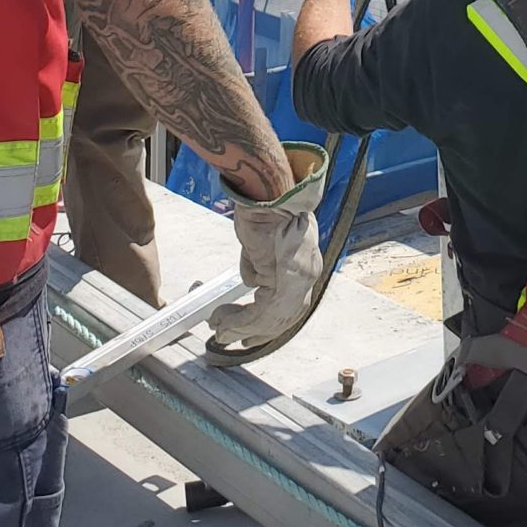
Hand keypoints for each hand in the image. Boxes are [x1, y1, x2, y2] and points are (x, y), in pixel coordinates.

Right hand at [209, 144, 328, 354]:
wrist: (267, 189)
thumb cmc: (263, 207)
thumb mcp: (264, 243)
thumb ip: (262, 265)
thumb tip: (253, 281)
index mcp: (306, 263)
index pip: (291, 305)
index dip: (269, 323)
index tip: (250, 334)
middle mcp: (307, 273)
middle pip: (283, 317)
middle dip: (254, 332)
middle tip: (230, 338)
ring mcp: (298, 276)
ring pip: (271, 318)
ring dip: (240, 327)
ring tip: (219, 329)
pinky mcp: (282, 276)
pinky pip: (261, 311)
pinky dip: (238, 319)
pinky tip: (220, 318)